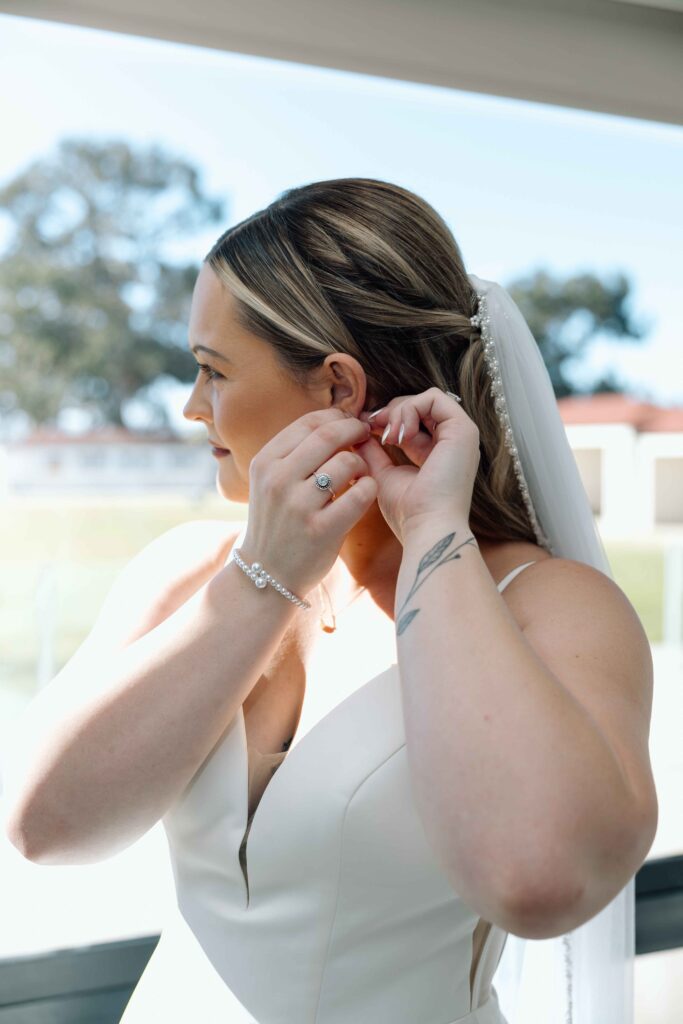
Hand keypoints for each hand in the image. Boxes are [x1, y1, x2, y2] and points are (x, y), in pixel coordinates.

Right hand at [241, 408, 377, 597]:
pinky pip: (360, 495)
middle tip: (365, 435)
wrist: (267, 573)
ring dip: (362, 463)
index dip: (337, 417)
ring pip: (347, 463)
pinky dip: (370, 488)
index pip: (308, 422)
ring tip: (360, 473)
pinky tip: (365, 492)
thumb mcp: (270, 481)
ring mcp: (298, 506)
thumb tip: (336, 421)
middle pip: (328, 435)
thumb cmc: (277, 521)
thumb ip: (296, 453)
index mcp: (265, 462)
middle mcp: (278, 480)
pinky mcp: (321, 530)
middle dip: (354, 430)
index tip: (349, 422)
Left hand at [355, 387, 479, 542]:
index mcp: (437, 453)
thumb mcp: (383, 475)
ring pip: (426, 399)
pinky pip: (434, 398)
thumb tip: (357, 433)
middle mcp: (452, 442)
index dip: (387, 419)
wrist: (428, 528)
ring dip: (399, 411)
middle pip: (420, 405)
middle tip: (373, 428)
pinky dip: (410, 409)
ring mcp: (461, 435)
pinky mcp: (463, 430)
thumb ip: (373, 452)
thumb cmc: (409, 512)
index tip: (365, 429)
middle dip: (391, 412)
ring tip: (390, 438)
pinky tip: (399, 435)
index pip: (412, 422)